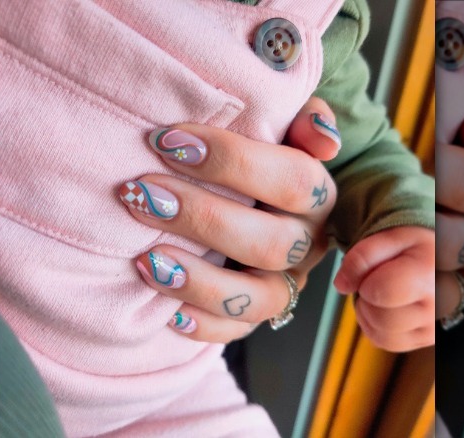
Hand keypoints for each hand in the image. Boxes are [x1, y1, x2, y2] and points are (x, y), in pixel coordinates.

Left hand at [120, 97, 339, 342]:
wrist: (247, 200)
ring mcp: (283, 285)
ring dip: (198, 280)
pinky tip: (164, 308)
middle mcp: (307, 243)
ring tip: (144, 258)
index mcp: (317, 194)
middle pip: (271, 243)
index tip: (167, 141)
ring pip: (256, 299)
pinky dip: (200, 324)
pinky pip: (235, 332)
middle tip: (141, 194)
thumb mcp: (277, 128)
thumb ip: (298, 120)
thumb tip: (322, 137)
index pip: (293, 179)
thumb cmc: (248, 157)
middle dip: (201, 218)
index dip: (233, 161)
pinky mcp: (256, 316)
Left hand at [334, 226, 434, 351]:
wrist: (444, 264)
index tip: (375, 272)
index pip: (380, 293)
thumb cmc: (417, 249)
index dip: (365, 282)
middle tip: (378, 283)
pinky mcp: (424, 341)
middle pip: (378, 318)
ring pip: (379, 335)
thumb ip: (361, 257)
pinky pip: (385, 342)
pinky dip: (375, 328)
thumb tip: (341, 285)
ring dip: (368, 315)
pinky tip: (384, 309)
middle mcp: (435, 308)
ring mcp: (432, 329)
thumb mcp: (390, 237)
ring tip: (382, 295)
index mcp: (427, 276)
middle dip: (366, 300)